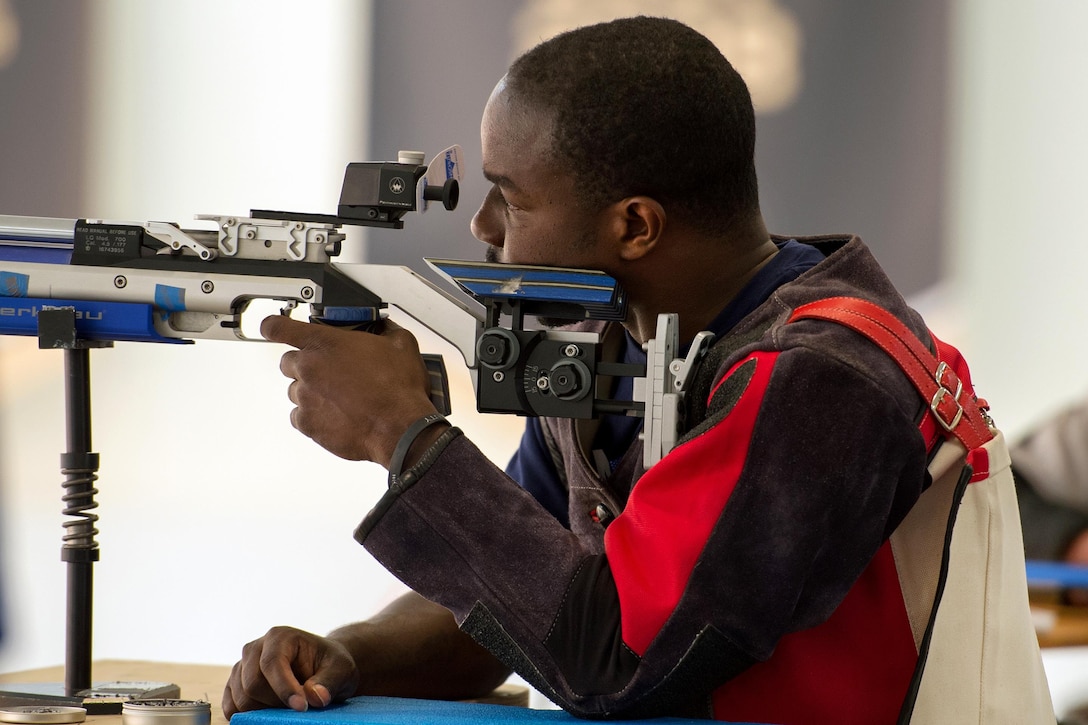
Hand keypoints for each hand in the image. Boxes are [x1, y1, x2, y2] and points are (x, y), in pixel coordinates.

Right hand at [222, 626, 359, 718]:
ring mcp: (242, 667)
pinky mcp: (235, 685)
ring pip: (241, 698)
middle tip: (300, 706)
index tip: (302, 707)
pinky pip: (231, 706)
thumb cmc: (330, 664)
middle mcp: (255, 648)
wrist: (321, 666)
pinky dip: (247, 717)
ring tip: (288, 705)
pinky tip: (267, 714)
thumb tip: (315, 697)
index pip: (272, 664)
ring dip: (264, 711)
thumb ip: (329, 682)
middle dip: (276, 702)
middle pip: (252, 685)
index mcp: (279, 637)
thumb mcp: (341, 670)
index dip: (284, 689)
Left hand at [260, 315, 438, 465]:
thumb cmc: (397, 390)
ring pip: (294, 390)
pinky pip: (298, 417)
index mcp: (325, 343)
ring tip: (337, 397)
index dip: (273, 326)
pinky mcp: (307, 424)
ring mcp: (305, 397)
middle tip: (328, 371)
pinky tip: (334, 414)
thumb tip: (385, 328)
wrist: (399, 428)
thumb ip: (386, 330)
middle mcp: (309, 368)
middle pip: (287, 362)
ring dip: (310, 391)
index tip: (272, 327)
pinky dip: (312, 416)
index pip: (279, 327)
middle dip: (305, 364)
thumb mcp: (401, 345)